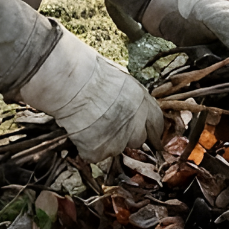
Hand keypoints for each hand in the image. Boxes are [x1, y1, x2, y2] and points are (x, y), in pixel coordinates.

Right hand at [18, 28, 163, 161]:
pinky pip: (95, 154)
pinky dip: (87, 147)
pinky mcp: (100, 151)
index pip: (156, 124)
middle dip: (126, 136)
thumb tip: (130, 105)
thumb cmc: (90, 74)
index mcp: (143, 102)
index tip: (144, 132)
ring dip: (106, 141)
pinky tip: (80, 130)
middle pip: (138, 140)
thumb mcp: (121, 79)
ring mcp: (119, 140)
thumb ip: (131, 97)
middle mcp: (136, 123)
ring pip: (115, 148)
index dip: (149, 129)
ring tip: (89, 122)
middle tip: (107, 126)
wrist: (72, 84)